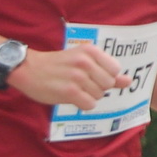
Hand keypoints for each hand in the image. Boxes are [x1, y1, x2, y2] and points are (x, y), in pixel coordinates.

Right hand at [11, 45, 127, 110]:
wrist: (27, 68)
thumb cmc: (58, 65)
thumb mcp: (83, 60)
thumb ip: (108, 71)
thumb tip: (129, 81)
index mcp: (90, 51)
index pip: (115, 70)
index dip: (106, 76)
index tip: (91, 74)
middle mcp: (85, 62)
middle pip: (109, 84)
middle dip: (98, 87)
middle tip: (80, 83)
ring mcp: (77, 77)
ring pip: (99, 95)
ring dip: (88, 95)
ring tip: (73, 88)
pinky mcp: (69, 91)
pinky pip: (90, 104)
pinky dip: (82, 104)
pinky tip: (71, 97)